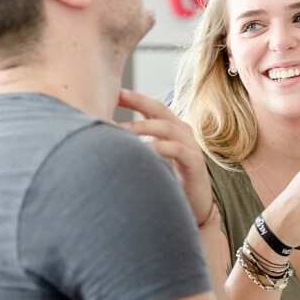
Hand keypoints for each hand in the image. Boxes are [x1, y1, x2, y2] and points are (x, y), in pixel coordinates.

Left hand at [117, 89, 214, 227]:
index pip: (151, 106)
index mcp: (172, 128)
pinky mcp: (194, 161)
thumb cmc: (169, 181)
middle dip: (138, 101)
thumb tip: (105, 134)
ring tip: (122, 129)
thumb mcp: (151, 158)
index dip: (133, 98)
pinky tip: (143, 151)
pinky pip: (175, 149)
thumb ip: (135, 145)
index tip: (113, 92)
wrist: (194, 206)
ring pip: (166, 127)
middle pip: (160, 109)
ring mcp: (190, 145)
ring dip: (143, 126)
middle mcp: (183, 132)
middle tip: (117, 97)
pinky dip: (158, 147)